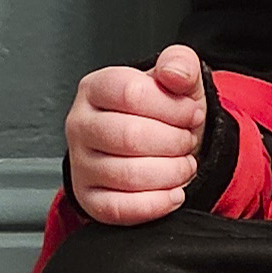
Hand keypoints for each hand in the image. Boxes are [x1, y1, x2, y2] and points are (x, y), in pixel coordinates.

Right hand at [64, 44, 206, 224]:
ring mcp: (81, 163)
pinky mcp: (89, 198)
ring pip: (127, 175)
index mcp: (95, 88)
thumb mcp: (178, 78)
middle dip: (173, 142)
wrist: (159, 147)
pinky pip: (120, 209)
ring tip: (183, 165)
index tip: (191, 114)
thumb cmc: (164, 112)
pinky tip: (174, 193)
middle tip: (187, 142)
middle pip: (129, 136)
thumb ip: (180, 63)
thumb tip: (174, 73)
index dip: (172, 107)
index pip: (131, 94)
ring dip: (171, 173)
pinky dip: (156, 204)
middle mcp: (80, 124)